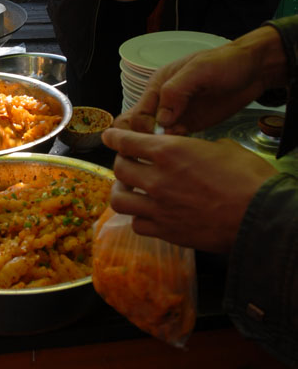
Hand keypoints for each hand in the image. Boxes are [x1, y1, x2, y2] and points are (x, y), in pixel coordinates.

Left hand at [102, 127, 275, 252]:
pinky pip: (138, 224)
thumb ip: (197, 147)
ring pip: (119, 200)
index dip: (115, 137)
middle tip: (127, 162)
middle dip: (120, 162)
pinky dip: (139, 217)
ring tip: (129, 189)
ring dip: (121, 191)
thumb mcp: (223, 148)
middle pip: (119, 169)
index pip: (127, 142)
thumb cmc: (249, 179)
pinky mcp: (166, 232)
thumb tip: (194, 150)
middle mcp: (157, 180)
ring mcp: (159, 209)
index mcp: (170, 152)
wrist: (260, 218)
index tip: (109, 136)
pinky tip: (147, 212)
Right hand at [113, 26, 287, 134]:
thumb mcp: (199, 70)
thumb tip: (161, 119)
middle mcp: (162, 103)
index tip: (160, 135)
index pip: (137, 114)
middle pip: (139, 129)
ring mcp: (177, 116)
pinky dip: (178, 148)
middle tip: (163, 149)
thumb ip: (176, 90)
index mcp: (157, 87)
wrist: (253, 70)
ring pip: (156, 138)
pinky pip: (176, 142)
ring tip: (181, 149)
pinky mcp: (192, 126)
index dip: (142, 128)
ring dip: (163, 148)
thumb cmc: (224, 63)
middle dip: (145, 142)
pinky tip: (191, 149)